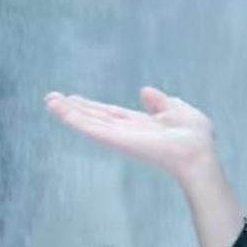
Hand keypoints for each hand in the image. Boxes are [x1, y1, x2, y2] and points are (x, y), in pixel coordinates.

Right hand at [43, 86, 219, 184]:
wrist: (197, 155)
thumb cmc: (196, 139)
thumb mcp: (180, 111)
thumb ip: (162, 103)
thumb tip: (145, 91)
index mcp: (140, 124)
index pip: (111, 114)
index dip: (92, 106)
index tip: (74, 99)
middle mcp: (126, 131)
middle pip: (95, 117)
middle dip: (73, 109)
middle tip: (51, 99)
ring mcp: (119, 136)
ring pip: (88, 122)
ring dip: (67, 112)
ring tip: (49, 101)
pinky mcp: (116, 139)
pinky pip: (90, 128)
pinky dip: (73, 118)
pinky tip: (58, 109)